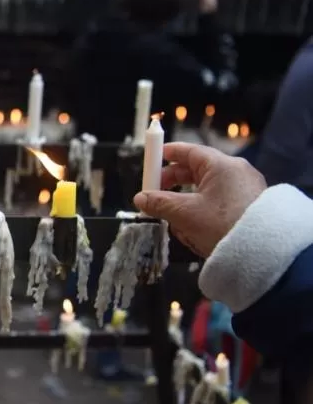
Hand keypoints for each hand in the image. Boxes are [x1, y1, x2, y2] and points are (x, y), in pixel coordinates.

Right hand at [133, 143, 265, 256]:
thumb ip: (159, 203)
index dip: (168, 154)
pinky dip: (203, 210)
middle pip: (197, 169)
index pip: (190, 151)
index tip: (153, 159)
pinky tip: (196, 229)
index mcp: (221, 165)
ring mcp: (245, 188)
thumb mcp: (184, 213)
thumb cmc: (222, 225)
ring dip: (187, 201)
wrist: (262, 252)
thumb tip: (140, 198)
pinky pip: (219, 201)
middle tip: (156, 193)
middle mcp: (236, 171)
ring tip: (177, 220)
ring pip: (207, 188)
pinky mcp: (250, 205)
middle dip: (174, 182)